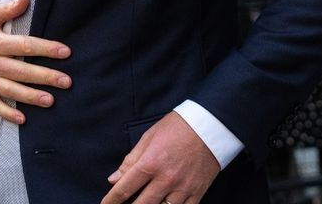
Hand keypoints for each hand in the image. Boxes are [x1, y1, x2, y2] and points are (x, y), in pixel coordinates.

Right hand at [0, 0, 71, 124]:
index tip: (65, 52)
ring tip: (50, 101)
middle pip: (21, 71)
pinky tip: (22, 119)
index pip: (24, 45)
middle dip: (45, 77)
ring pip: (10, 90)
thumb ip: (7, 9)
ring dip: (30, 97)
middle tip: (66, 81)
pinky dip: (7, 113)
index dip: (46, 49)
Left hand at [101, 112, 220, 203]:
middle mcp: (165, 179)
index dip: (111, 201)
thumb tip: (114, 179)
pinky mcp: (197, 193)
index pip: (124, 189)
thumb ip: (131, 160)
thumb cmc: (177, 128)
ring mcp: (182, 188)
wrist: (210, 126)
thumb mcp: (149, 138)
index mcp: (150, 163)